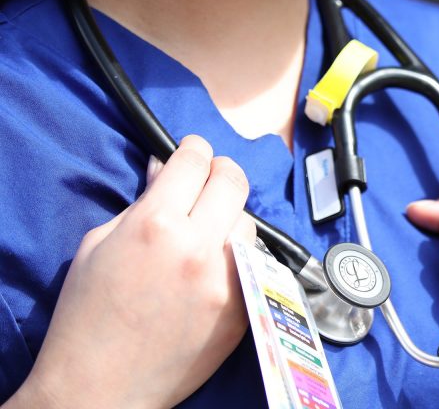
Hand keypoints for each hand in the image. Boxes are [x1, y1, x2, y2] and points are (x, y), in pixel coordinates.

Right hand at [6, 135, 256, 408]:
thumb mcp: (99, 244)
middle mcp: (199, 248)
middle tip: (208, 179)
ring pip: (248, 223)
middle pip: (234, 181)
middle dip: (219, 172)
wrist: (101, 386)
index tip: (192, 151)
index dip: (193, 149)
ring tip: (206, 233)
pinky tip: (214, 266)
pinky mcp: (244, 307)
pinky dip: (237, 256)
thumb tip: (165, 169)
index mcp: (156, 225)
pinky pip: (253, 263)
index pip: (194, 161)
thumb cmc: (88, 316)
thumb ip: (140, 202)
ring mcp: (227, 279)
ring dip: (230, 219)